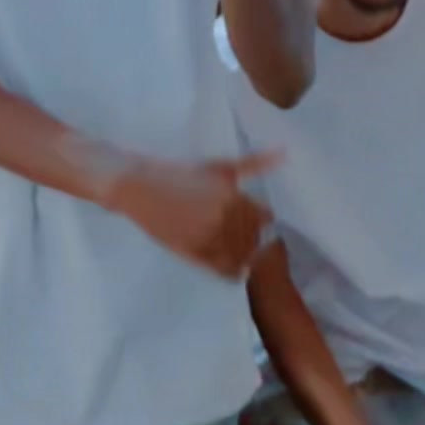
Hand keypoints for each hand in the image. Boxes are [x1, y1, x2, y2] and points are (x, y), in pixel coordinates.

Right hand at [109, 152, 280, 279]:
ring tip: (242, 253)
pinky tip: (235, 271)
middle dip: (254, 238)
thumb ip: (254, 164)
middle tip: (252, 239)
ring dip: (244, 255)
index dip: (262, 220)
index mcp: (232, 197)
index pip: (263, 218)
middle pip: (253, 237)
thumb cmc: (180, 174)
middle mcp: (223, 219)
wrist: (140, 188)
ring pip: (239, 255)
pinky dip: (231, 271)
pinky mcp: (191, 252)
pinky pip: (220, 267)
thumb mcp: (219, 167)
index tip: (259, 221)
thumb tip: (285, 153)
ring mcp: (206, 237)